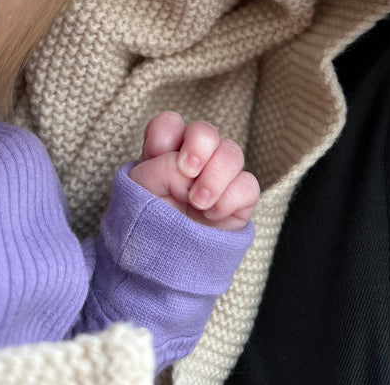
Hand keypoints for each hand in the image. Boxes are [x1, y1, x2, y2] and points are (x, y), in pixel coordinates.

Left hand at [129, 112, 259, 230]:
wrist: (164, 265)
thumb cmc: (147, 223)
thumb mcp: (140, 191)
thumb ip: (160, 169)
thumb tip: (188, 169)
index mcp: (164, 152)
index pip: (169, 124)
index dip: (167, 133)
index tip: (159, 154)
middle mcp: (194, 159)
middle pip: (205, 130)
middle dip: (199, 145)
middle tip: (188, 171)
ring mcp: (218, 178)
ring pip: (233, 152)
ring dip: (215, 175)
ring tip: (198, 202)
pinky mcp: (239, 200)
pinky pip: (248, 185)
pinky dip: (230, 198)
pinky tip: (212, 215)